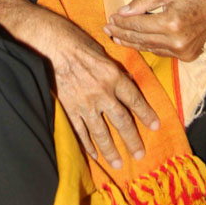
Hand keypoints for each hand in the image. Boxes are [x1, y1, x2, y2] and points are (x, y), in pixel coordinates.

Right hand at [0, 0, 159, 167]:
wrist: (50, 44)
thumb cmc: (76, 42)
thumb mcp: (101, 52)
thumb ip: (112, 70)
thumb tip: (123, 82)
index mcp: (113, 76)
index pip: (135, 100)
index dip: (146, 115)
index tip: (155, 127)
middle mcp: (102, 93)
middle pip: (122, 121)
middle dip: (132, 140)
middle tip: (140, 154)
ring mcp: (85, 103)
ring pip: (101, 132)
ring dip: (111, 150)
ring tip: (117, 163)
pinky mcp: (69, 109)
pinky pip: (80, 131)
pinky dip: (87, 144)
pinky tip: (93, 154)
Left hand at [104, 0, 205, 61]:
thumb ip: (142, 1)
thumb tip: (122, 12)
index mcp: (172, 23)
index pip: (138, 26)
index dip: (122, 23)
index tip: (110, 19)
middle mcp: (177, 41)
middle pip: (141, 39)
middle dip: (122, 34)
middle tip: (107, 29)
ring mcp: (183, 51)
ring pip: (149, 48)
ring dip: (131, 43)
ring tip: (116, 37)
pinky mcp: (186, 56)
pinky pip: (160, 52)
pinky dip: (147, 46)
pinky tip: (135, 42)